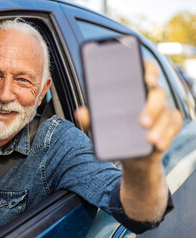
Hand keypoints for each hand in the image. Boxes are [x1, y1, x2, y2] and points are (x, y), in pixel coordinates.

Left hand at [75, 60, 182, 221]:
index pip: (145, 70)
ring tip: (149, 139)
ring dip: (159, 126)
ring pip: (167, 113)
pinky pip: (173, 126)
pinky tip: (158, 144)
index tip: (148, 79)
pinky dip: (167, 136)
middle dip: (152, 107)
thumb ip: (90, 117)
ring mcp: (163, 110)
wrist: (128, 151)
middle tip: (142, 122)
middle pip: (158, 93)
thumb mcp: (99, 124)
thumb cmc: (114, 129)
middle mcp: (151, 96)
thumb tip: (79, 112)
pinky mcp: (170, 124)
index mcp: (134, 88)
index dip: (149, 70)